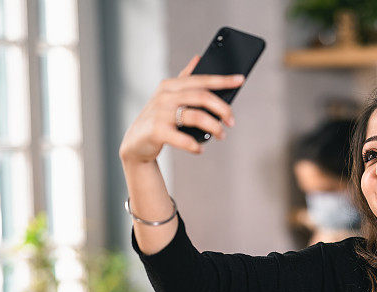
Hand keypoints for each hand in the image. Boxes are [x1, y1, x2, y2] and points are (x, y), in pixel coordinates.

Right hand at [119, 55, 243, 162]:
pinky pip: (181, 138)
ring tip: (221, 135)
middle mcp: (164, 96)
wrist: (136, 142)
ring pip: (195, 116)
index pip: (201, 80)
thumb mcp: (168, 95)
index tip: (241, 80)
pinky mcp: (156, 131)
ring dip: (213, 127)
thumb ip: (184, 78)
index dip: (222, 80)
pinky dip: (194, 145)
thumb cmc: (158, 118)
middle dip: (222, 109)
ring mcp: (160, 113)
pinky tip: (200, 149)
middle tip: (232, 121)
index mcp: (170, 85)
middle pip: (201, 97)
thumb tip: (198, 57)